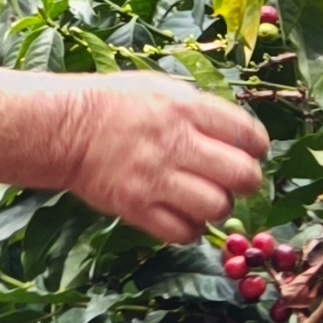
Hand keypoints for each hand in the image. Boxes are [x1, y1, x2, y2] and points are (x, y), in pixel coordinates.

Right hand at [58, 73, 270, 241]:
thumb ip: (202, 111)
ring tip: (205, 197)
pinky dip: (191, 229)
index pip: (247, 134)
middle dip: (247, 181)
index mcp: (185, 109)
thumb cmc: (117, 105)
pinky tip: (184, 215)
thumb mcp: (163, 89)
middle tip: (234, 179)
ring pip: (217, 208)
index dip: (257, 147)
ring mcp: (155, 180)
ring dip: (219, 206)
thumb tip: (240, 136)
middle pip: (242, 176)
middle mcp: (174, 144)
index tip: (250, 151)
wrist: (65, 129)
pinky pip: (184, 233)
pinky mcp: (137, 208)